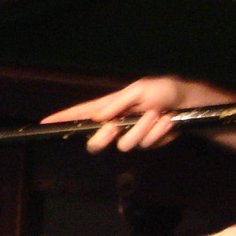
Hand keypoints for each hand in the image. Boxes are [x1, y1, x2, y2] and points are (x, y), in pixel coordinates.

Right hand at [44, 77, 201, 152]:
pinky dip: (158, 133)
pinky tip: (167, 121)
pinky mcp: (148, 143)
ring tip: (156, 114)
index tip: (45, 124)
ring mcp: (132, 135)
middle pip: (95, 141)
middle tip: (114, 127)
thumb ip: (118, 104)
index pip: (82, 113)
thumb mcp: (140, 89)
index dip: (63, 120)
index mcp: (111, 106)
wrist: (190, 104)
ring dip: (142, 129)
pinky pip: (146, 145)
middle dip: (103, 137)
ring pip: (125, 145)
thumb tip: (98, 117)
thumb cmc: (164, 90)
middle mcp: (118, 122)